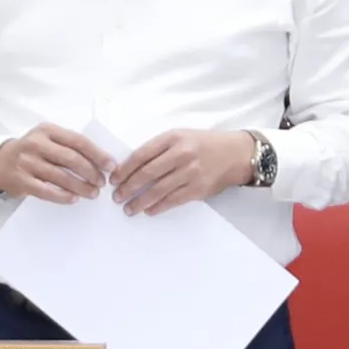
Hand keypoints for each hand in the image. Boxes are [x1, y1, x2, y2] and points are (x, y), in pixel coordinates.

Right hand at [0, 123, 114, 203]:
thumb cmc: (32, 150)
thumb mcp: (47, 139)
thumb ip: (68, 145)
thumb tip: (100, 161)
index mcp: (47, 130)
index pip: (78, 141)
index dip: (97, 154)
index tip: (111, 166)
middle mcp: (36, 144)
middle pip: (71, 159)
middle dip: (91, 172)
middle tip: (101, 183)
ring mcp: (27, 163)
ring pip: (60, 176)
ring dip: (80, 187)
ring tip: (93, 193)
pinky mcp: (21, 181)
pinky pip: (47, 191)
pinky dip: (63, 196)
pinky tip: (74, 198)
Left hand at [110, 129, 252, 215]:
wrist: (235, 154)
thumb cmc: (204, 144)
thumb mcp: (181, 137)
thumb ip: (159, 149)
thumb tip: (133, 168)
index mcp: (173, 138)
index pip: (141, 155)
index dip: (125, 169)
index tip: (113, 179)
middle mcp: (181, 154)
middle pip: (147, 174)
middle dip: (128, 187)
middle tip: (116, 197)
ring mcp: (191, 173)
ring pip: (158, 190)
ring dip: (140, 202)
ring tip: (128, 209)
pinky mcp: (198, 189)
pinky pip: (173, 200)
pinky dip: (158, 207)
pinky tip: (149, 211)